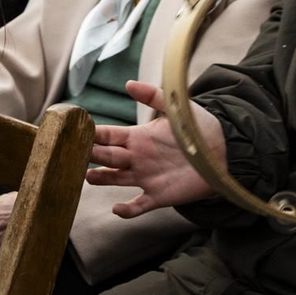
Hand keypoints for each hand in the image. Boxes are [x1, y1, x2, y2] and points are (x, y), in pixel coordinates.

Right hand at [85, 81, 219, 216]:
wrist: (222, 153)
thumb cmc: (197, 128)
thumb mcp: (174, 108)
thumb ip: (153, 96)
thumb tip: (128, 84)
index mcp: (137, 137)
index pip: (108, 135)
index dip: (92, 134)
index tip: (74, 131)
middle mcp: (136, 157)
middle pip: (107, 156)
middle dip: (90, 155)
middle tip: (73, 154)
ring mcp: (145, 177)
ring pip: (115, 179)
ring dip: (101, 179)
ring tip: (87, 177)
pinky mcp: (158, 196)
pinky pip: (139, 205)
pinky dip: (127, 210)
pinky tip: (117, 209)